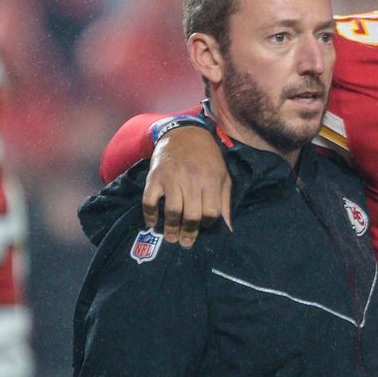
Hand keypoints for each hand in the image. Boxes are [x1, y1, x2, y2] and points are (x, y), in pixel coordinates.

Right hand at [142, 126, 230, 246]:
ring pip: (172, 210)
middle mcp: (193, 180)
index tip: (203, 229)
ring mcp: (172, 178)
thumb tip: (228, 228)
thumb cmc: (208, 158)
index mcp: (212, 181)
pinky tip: (151, 223)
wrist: (184, 134)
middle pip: (192, 214)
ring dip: (170, 228)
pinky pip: (149, 200)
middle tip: (185, 242)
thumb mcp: (223, 176)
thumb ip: (225, 201)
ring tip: (170, 237)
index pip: (211, 212)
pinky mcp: (155, 176)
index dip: (207, 224)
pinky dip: (149, 214)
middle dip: (189, 232)